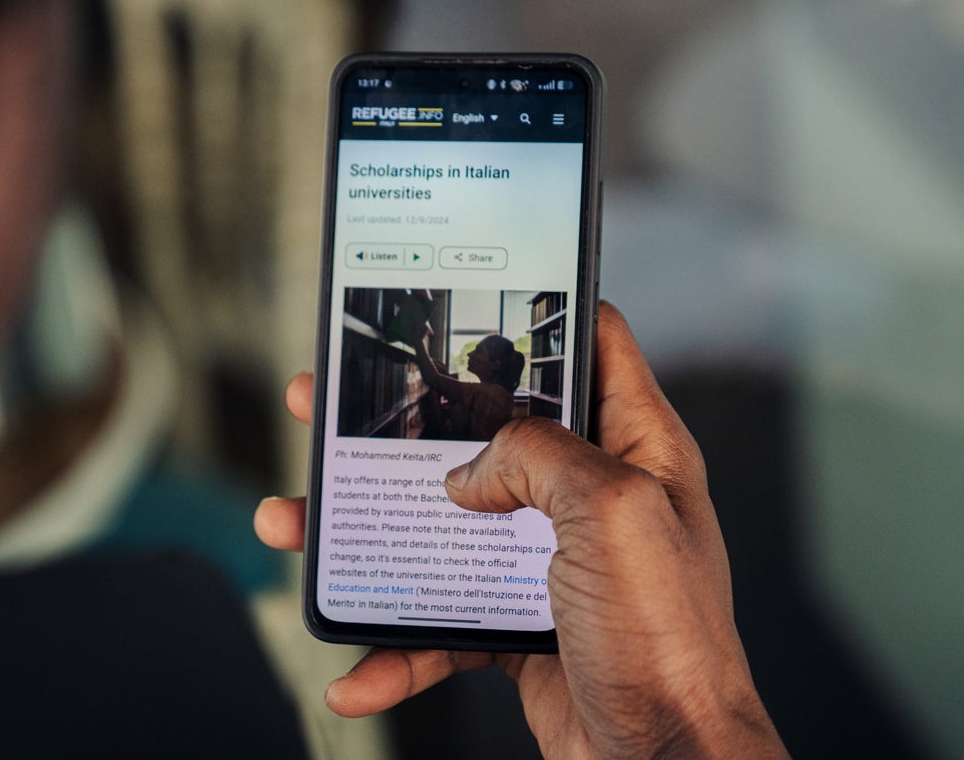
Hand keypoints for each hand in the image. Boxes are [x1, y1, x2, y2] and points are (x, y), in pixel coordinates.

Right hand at [256, 303, 786, 758]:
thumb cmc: (671, 643)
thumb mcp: (612, 513)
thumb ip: (536, 457)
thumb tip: (469, 471)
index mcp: (634, 447)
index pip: (590, 345)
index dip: (535, 310)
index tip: (463, 296)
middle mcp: (592, 496)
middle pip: (483, 433)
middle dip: (400, 421)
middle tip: (327, 402)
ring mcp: (551, 564)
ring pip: (443, 526)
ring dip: (366, 532)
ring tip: (292, 522)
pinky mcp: (520, 627)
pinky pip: (441, 621)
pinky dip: (395, 644)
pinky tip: (357, 668)